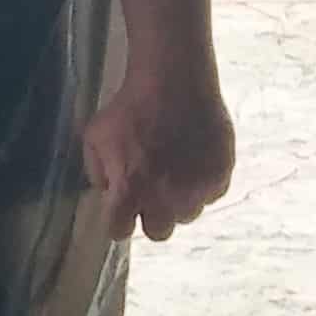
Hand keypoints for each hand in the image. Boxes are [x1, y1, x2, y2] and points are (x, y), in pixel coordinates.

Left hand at [85, 64, 234, 243]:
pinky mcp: (220, 177)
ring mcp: (195, 190)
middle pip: (158, 232)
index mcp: (129, 191)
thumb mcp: (95, 137)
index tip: (123, 209)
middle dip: (152, 216)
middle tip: (152, 192)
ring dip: (179, 200)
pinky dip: (203, 184)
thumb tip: (108, 193)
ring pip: (187, 214)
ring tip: (175, 171)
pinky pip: (211, 195)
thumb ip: (98, 172)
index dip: (119, 220)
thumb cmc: (129, 108)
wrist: (174, 82)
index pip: (119, 232)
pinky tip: (194, 159)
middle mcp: (164, 198)